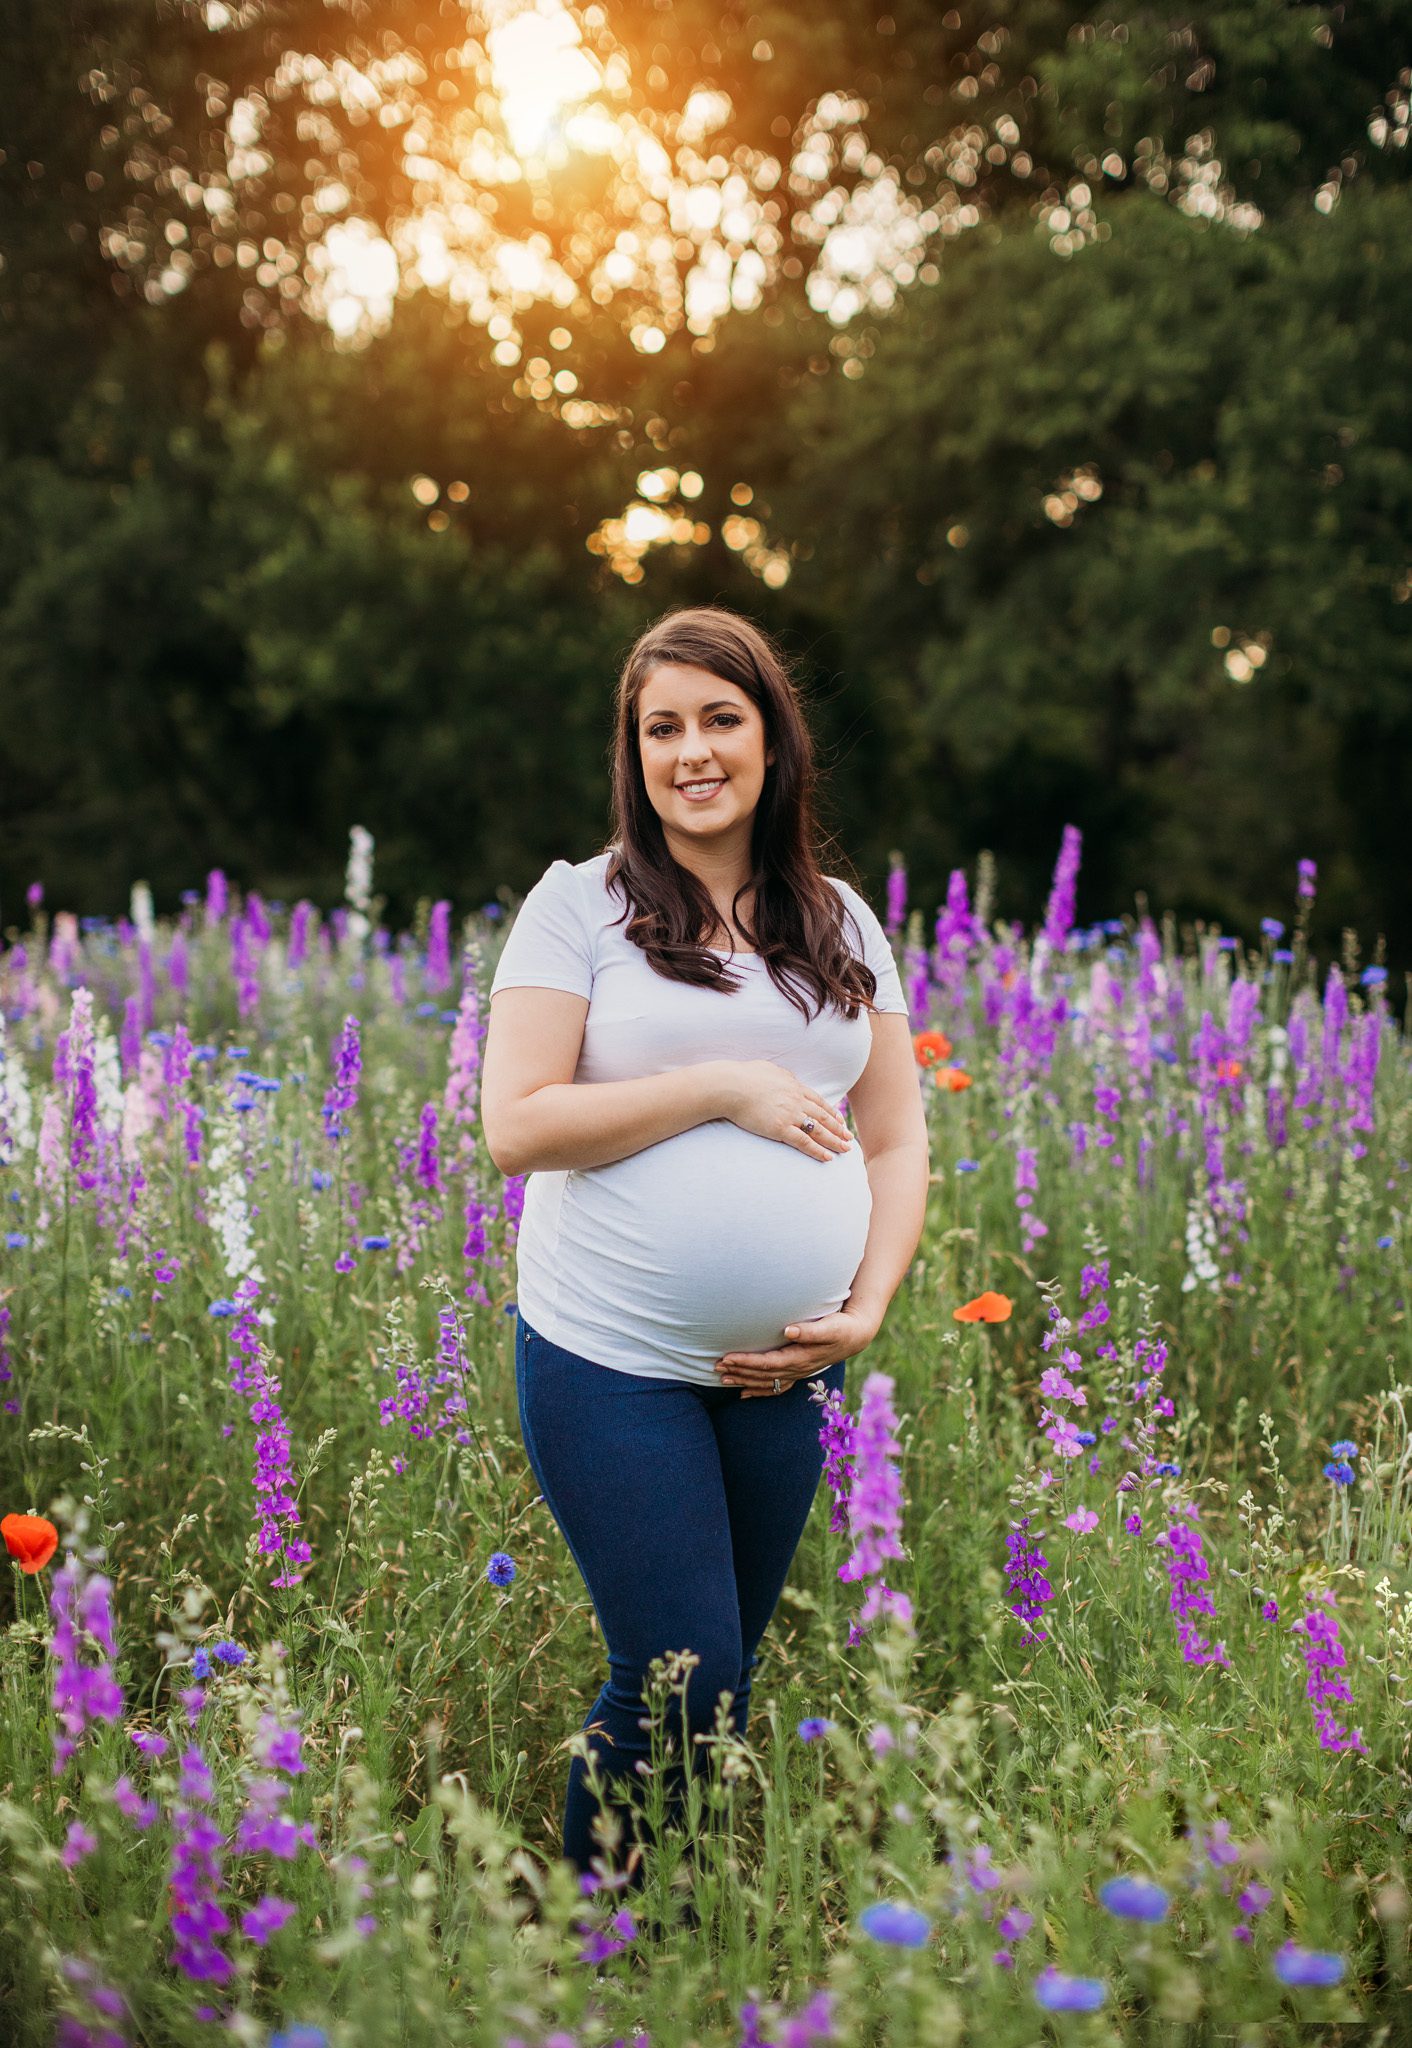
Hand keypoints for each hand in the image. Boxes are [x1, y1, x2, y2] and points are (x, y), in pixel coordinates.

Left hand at [713, 1304, 881, 1397]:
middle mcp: (797, 1369)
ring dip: (744, 1381)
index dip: (747, 1361)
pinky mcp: (798, 1372)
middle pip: (762, 1374)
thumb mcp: (830, 1326)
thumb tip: (789, 1330)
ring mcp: (797, 1373)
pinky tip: (743, 1394)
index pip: (768, 1363)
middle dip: (739, 1371)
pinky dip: (758, 1391)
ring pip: (766, 1382)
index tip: (727, 1357)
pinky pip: (775, 1387)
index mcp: (801, 1357)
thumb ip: (810, 1330)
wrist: (855, 1337)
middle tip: (716, 1367)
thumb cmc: (841, 1328)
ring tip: (722, 1379)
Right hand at [715, 1059, 853, 1162]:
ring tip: (846, 1149)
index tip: (840, 1121)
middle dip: (838, 1128)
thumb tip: (787, 1077)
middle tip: (849, 1138)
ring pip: (819, 1130)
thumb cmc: (744, 1076)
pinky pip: (804, 1142)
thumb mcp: (769, 1069)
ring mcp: (790, 1115)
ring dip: (834, 1141)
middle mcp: (797, 1101)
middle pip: (824, 1116)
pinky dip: (818, 1151)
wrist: (731, 1086)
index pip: (819, 1101)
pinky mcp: (780, 1129)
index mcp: (794, 1086)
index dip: (832, 1112)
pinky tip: (828, 1157)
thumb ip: (781, 1075)